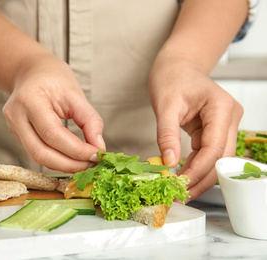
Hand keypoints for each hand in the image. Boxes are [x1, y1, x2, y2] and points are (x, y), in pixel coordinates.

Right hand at [3, 53, 104, 172]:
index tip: (97, 155)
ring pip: (37, 157)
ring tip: (84, 163)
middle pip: (41, 153)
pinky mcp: (16, 134)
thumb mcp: (76, 93)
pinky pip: (37, 152)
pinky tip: (72, 157)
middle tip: (92, 165)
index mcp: (30, 100)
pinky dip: (56, 158)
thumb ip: (90, 120)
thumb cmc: (53, 77)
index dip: (76, 150)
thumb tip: (99, 148)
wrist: (31, 71)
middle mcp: (16, 115)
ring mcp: (13, 126)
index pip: (52, 134)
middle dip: (69, 164)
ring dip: (64, 165)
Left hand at [149, 60, 242, 199]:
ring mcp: (225, 124)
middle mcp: (229, 117)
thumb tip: (168, 162)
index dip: (198, 170)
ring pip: (217, 159)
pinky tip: (182, 176)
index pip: (214, 148)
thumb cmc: (171, 78)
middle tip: (180, 194)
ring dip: (199, 175)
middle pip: (220, 158)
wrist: (177, 66)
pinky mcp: (216, 129)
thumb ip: (166, 134)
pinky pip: (208, 153)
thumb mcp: (165, 105)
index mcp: (221, 107)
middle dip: (201, 178)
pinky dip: (196, 165)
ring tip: (180, 189)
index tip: (179, 184)